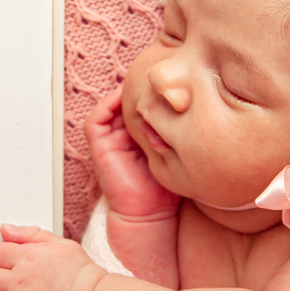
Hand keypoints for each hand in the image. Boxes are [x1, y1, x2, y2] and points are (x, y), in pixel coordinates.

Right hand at [85, 86, 179, 220]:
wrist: (150, 214)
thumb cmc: (165, 189)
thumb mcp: (176, 153)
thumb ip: (179, 133)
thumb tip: (193, 110)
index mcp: (140, 135)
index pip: (143, 106)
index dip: (152, 93)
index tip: (167, 83)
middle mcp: (123, 134)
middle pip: (127, 102)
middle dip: (139, 88)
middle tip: (154, 76)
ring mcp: (110, 139)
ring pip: (112, 106)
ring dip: (123, 93)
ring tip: (140, 83)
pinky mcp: (99, 145)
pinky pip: (97, 119)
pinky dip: (108, 105)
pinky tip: (124, 98)